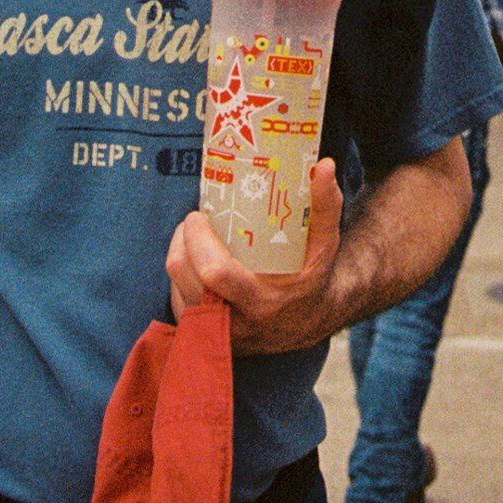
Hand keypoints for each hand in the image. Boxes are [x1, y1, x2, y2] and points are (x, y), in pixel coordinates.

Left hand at [164, 158, 343, 355]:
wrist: (307, 323)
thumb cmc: (312, 277)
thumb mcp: (324, 244)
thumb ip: (325, 206)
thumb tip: (325, 166)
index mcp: (259, 301)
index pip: (214, 273)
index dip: (197, 240)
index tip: (200, 215)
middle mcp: (234, 323)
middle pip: (185, 276)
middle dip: (182, 241)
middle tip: (195, 221)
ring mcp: (216, 333)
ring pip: (176, 288)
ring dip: (179, 256)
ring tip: (194, 237)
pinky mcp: (203, 336)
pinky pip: (177, 302)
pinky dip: (183, 279)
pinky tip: (198, 264)